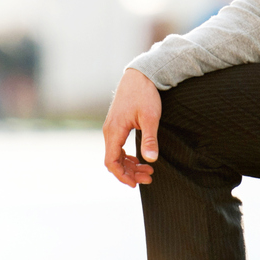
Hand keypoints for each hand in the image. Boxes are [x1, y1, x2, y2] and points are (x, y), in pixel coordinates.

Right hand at [103, 68, 161, 186]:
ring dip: (129, 165)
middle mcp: (109, 131)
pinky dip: (127, 156)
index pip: (112, 162)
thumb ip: (150, 139)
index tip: (137, 183)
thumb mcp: (150, 118)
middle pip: (113, 161)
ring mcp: (111, 128)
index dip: (122, 176)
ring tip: (147, 170)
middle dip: (129, 173)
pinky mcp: (116, 125)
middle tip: (149, 177)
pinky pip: (117, 146)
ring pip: (115, 155)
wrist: (139, 75)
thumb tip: (150, 160)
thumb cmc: (145, 94)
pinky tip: (139, 158)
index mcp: (114, 131)